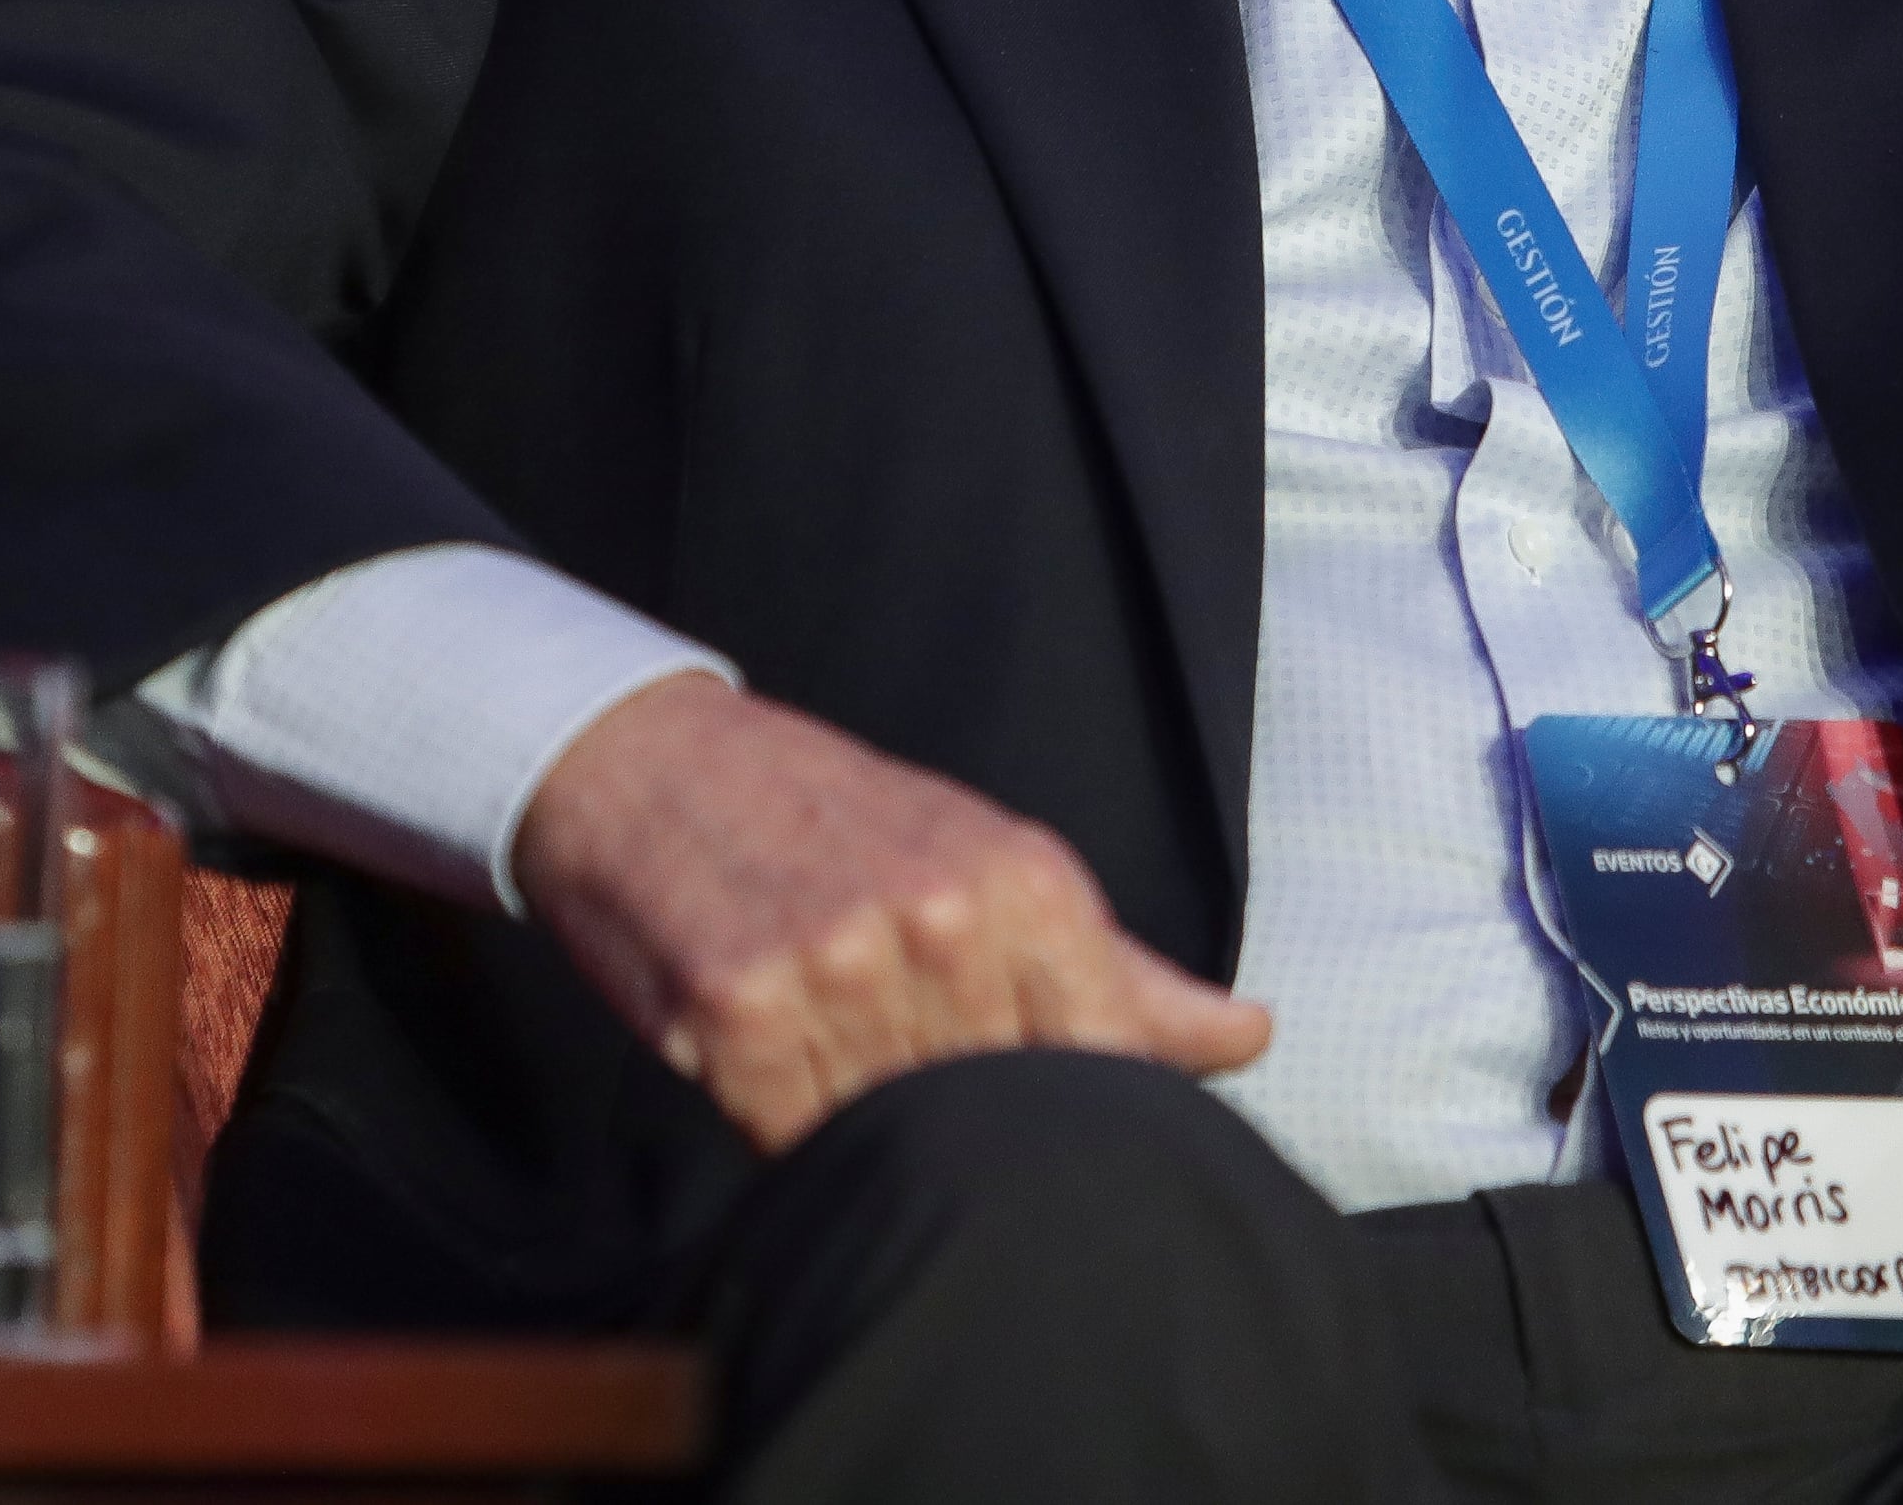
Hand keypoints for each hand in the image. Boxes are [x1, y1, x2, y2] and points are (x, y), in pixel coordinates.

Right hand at [512, 674, 1272, 1151]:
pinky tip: (780, 1069)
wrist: (652, 767)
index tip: (1045, 1123)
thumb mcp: (990, 864)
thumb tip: (1250, 1036)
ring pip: (898, 1131)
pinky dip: (791, 1128)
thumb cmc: (836, 818)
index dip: (1078, 1115)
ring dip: (875, 1130)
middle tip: (922, 1088)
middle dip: (968, 1128)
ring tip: (843, 1062)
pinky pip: (797, 1136)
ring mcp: (839, 966)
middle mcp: (943, 921)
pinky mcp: (740, 1013)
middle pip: (1000, 1108)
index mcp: (1025, 884)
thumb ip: (1120, 974)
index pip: (1103, 1061)